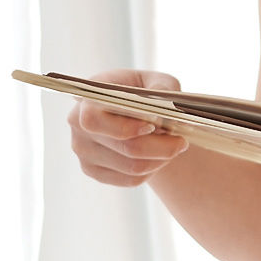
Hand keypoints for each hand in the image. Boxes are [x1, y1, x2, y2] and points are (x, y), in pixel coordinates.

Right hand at [67, 69, 188, 187]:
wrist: (132, 111)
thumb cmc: (143, 92)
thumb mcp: (156, 81)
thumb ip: (163, 87)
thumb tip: (167, 103)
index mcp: (86, 98)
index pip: (94, 120)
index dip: (126, 127)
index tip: (155, 125)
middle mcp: (78, 126)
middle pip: (125, 148)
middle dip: (160, 147)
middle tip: (182, 142)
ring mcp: (84, 152)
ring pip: (132, 168)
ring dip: (160, 159)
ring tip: (173, 146)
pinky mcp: (93, 171)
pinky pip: (130, 180)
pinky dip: (151, 170)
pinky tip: (158, 156)